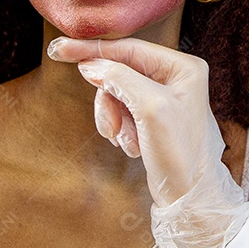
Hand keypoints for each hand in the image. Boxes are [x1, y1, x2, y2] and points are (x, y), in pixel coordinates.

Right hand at [47, 36, 248, 247]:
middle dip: (109, 101)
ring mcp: (164, 98)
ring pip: (117, 95)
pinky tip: (133, 148)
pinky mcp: (153, 118)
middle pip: (119, 73)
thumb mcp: (149, 108)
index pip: (129, 49)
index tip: (58, 49)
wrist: (189, 198)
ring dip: (115, 120)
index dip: (92, 50)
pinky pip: (122, 113)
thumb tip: (90, 65)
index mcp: (183, 67)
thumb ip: (120, 79)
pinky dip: (121, 131)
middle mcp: (175, 78)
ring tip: (126, 142)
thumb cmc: (180, 153)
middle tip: (111, 128)